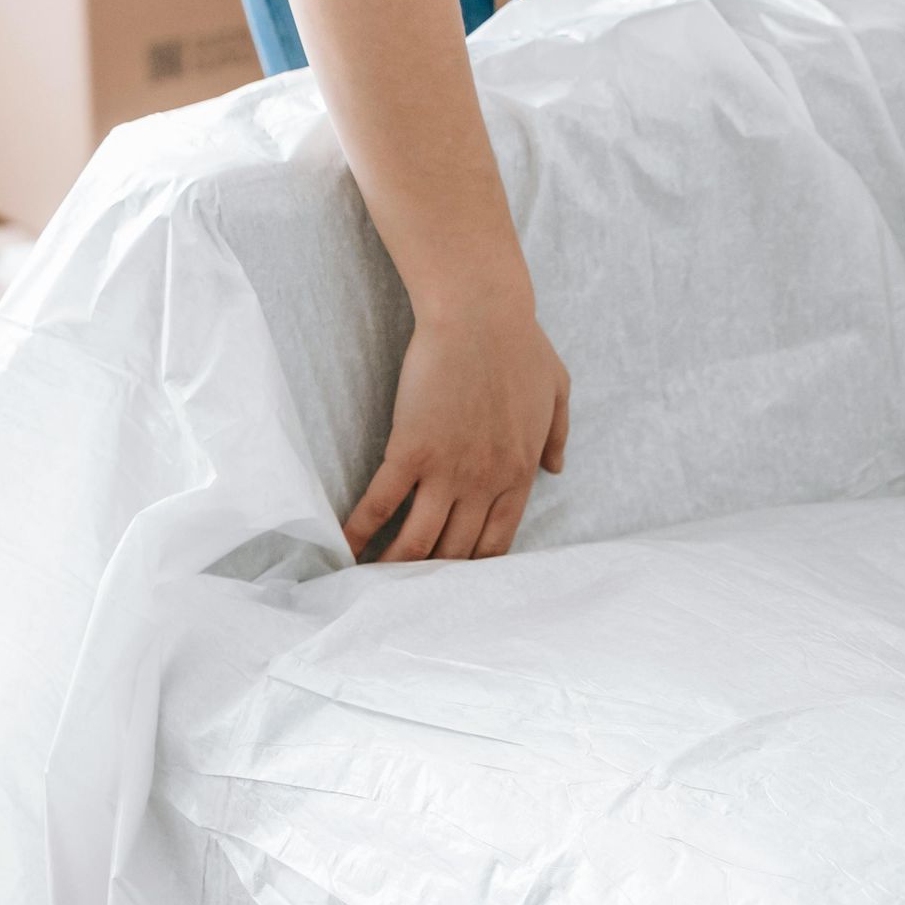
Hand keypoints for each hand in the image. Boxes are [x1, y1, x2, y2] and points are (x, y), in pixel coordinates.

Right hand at [343, 295, 570, 563]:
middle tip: (409, 592)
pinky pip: (380, 505)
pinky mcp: (410, 451)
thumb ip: (558, 435)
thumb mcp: (557, 390)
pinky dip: (359, 533)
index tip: (455, 578)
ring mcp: (447, 471)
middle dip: (432, 578)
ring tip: (373, 584)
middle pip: (455, 552)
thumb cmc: (520, 344)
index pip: (496, 542)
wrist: (480, 313)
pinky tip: (345, 550)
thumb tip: (557, 470)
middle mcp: (485, 483)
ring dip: (395, 569)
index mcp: (519, 472)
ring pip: (417, 541)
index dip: (473, 567)